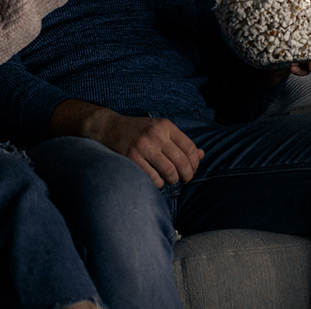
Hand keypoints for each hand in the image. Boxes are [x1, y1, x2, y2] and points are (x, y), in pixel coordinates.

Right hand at [62, 103, 204, 186]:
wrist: (109, 127)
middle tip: (185, 180)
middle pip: (181, 161)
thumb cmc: (138, 131)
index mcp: (165, 126)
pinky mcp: (131, 158)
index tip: (193, 169)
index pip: (189, 147)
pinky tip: (158, 181)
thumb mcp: (160, 130)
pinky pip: (153, 178)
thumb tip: (202, 155)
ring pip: (169, 171)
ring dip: (173, 180)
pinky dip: (159, 183)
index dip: (195, 162)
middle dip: (187, 175)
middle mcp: (156, 135)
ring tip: (171, 181)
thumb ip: (180, 142)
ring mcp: (143, 146)